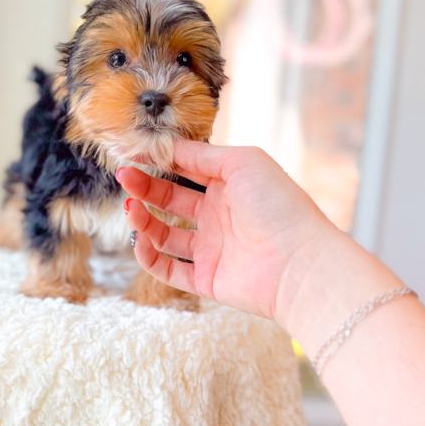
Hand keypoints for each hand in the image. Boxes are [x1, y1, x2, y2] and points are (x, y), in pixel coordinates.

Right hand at [117, 140, 341, 325]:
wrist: (299, 264)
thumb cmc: (278, 206)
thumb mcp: (242, 162)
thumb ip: (201, 154)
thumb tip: (166, 146)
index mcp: (230, 186)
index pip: (186, 169)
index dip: (158, 161)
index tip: (131, 153)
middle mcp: (220, 216)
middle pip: (170, 200)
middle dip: (145, 188)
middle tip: (124, 178)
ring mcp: (213, 249)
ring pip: (165, 234)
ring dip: (143, 220)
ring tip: (130, 208)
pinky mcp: (207, 279)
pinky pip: (169, 270)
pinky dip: (149, 257)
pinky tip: (140, 240)